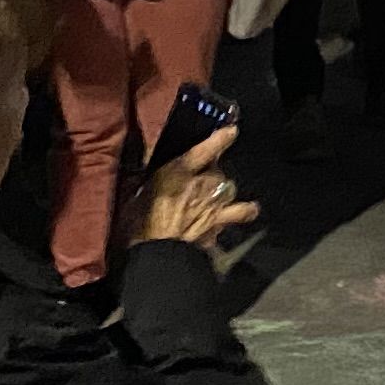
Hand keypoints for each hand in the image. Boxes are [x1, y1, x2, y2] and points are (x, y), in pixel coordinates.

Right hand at [137, 127, 257, 249]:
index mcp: (179, 171)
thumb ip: (147, 182)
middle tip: (199, 182)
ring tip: (217, 196)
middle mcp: (203, 183)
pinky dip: (245, 211)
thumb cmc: (140, 224)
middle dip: (211, 174)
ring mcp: (216, 203)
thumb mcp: (136, 196)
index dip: (221, 138)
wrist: (158, 253)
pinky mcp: (221, 223)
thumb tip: (147, 174)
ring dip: (224, 190)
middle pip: (218, 171)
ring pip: (231, 188)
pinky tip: (247, 210)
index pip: (205, 149)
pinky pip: (242, 212)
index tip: (232, 131)